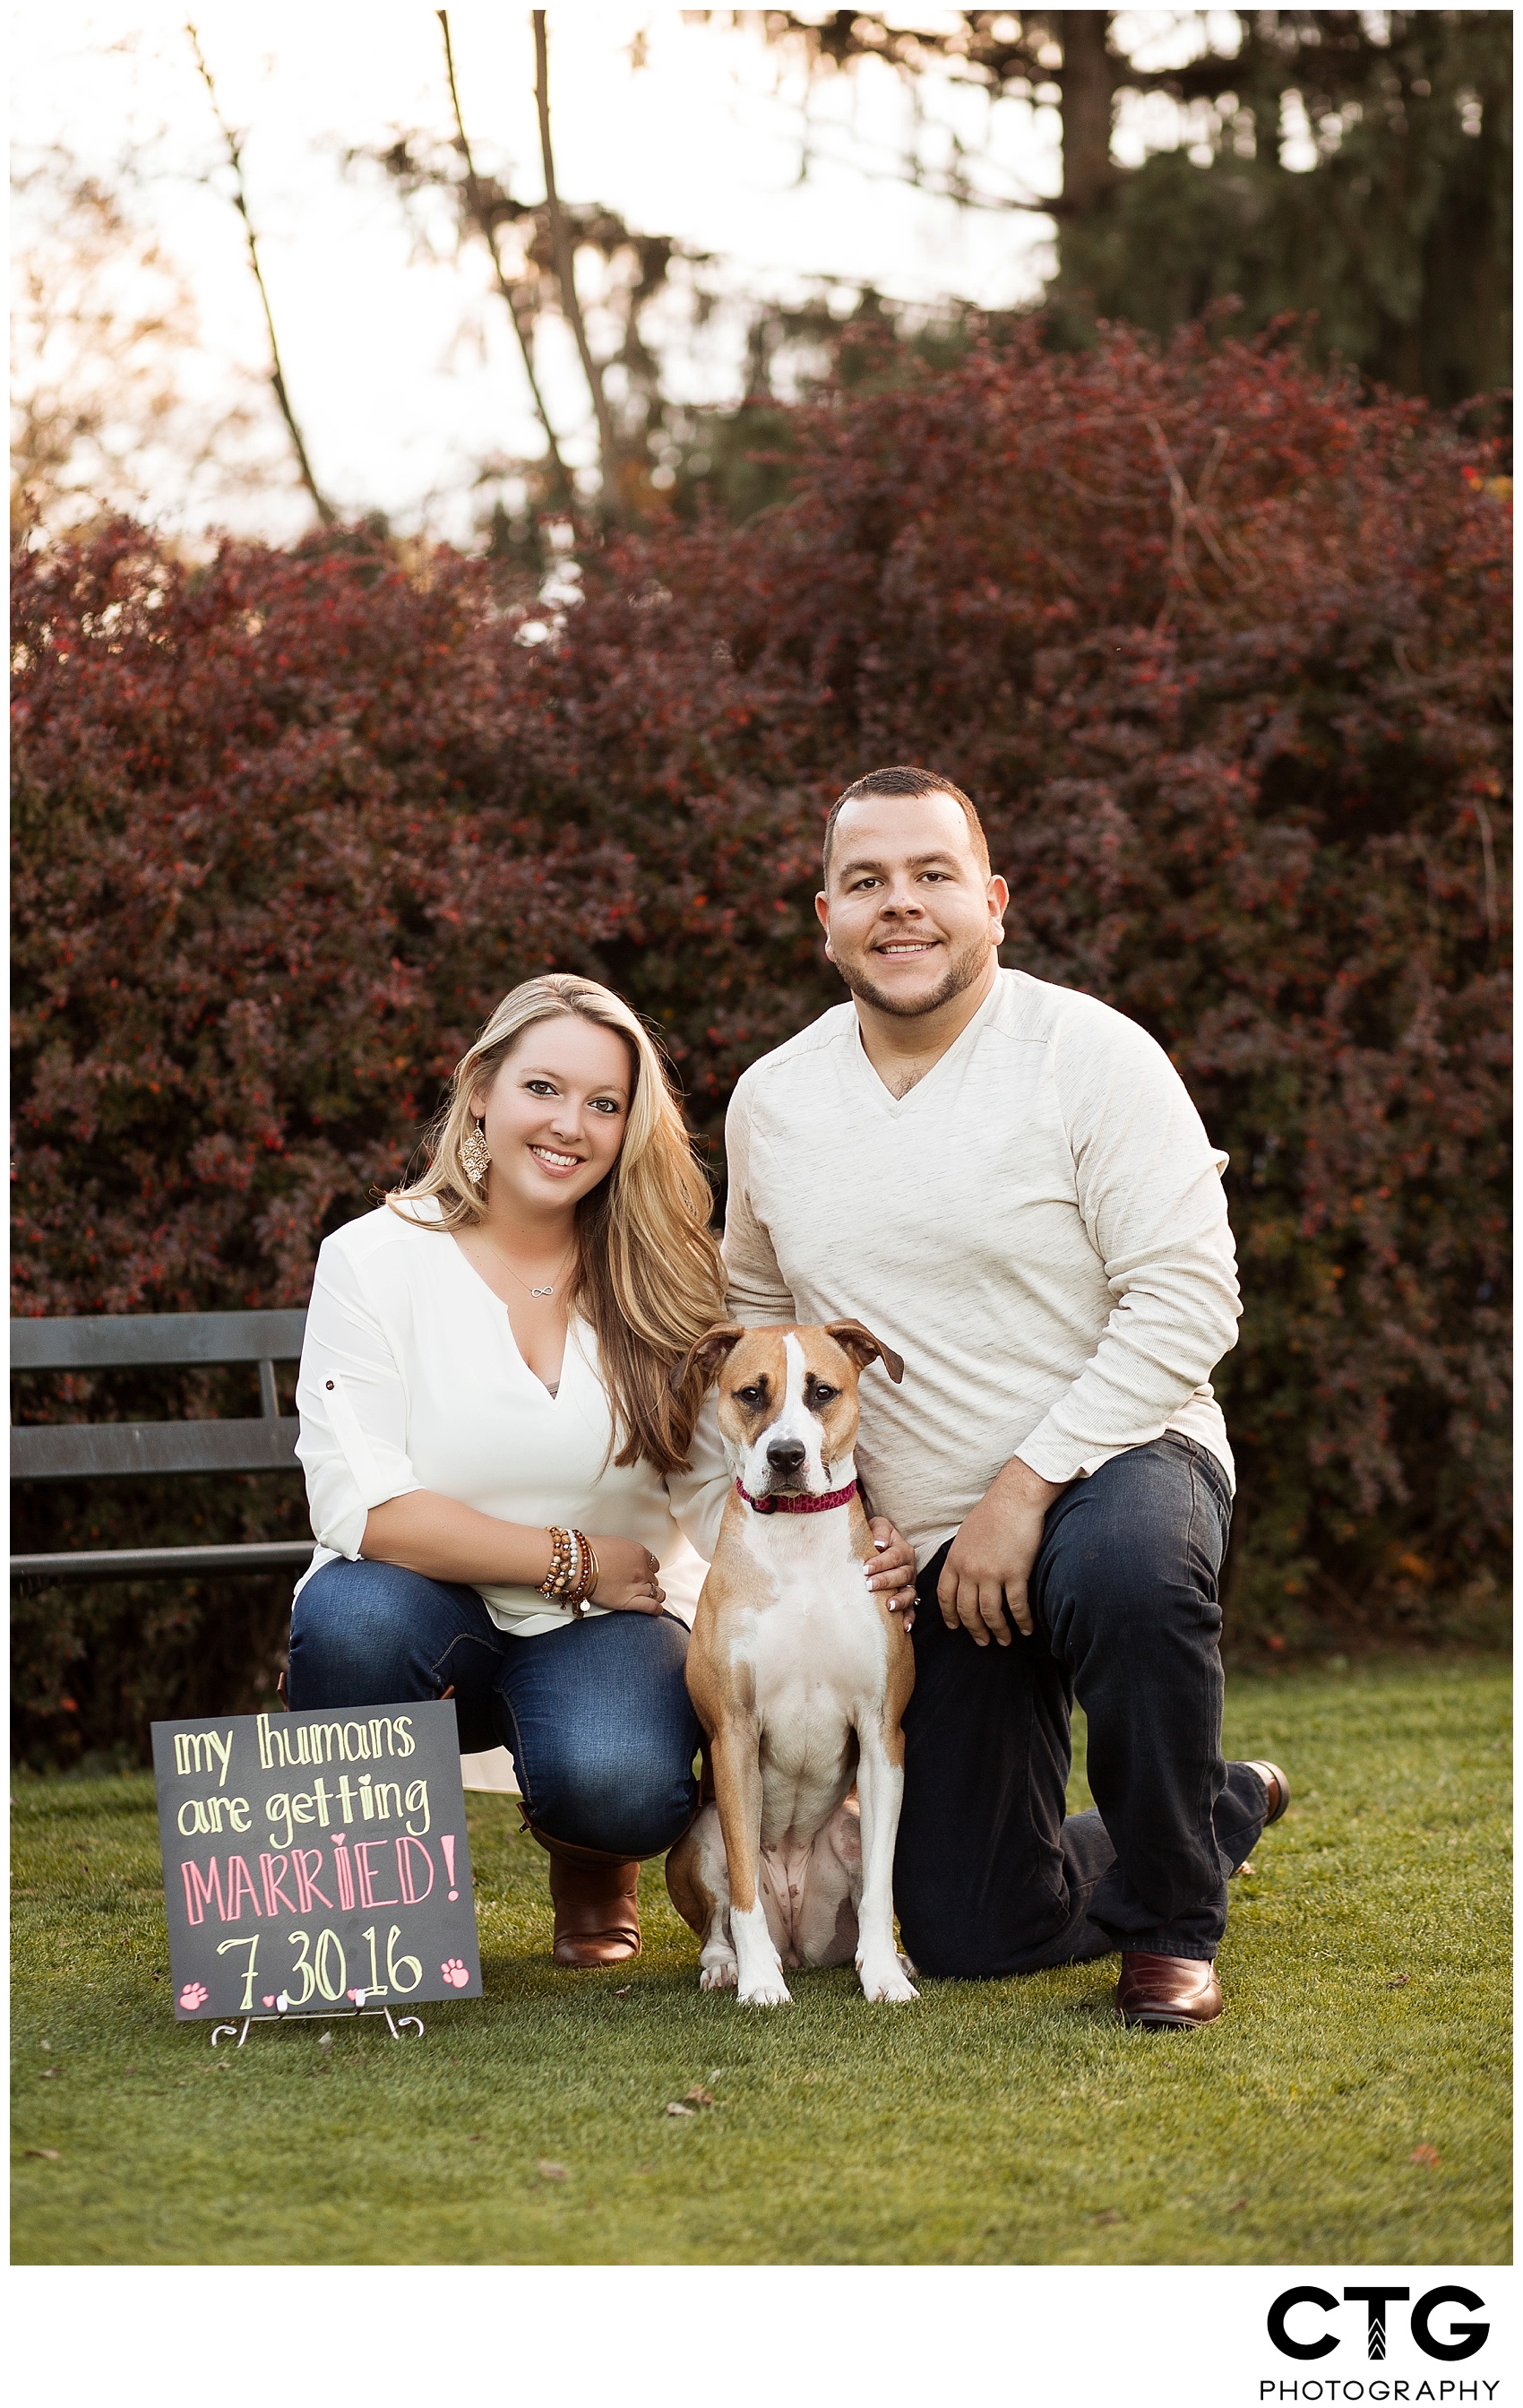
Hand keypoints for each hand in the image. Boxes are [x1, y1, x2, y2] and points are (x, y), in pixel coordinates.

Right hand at [585, 1533, 665, 1614]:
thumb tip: (622, 1558)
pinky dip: (656, 1609)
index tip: (645, 1572)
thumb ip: (624, 1553)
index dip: (648, 1569)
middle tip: (641, 1585)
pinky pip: (651, 1607)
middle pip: (653, 1578)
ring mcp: (637, 1586)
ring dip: (655, 1595)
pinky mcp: (629, 1601)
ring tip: (653, 1597)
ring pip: (656, 1593)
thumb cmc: (589, 1553)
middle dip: (648, 1582)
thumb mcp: (613, 1544)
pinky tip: (656, 1610)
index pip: (653, 1563)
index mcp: (638, 1553)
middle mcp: (641, 1569)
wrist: (580, 1565)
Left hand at [865, 1517, 917, 1627]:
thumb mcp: (878, 1525)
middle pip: (902, 1575)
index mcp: (902, 1550)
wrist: (877, 1545)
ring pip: (909, 1593)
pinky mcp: (907, 1598)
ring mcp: (909, 1584)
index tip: (866, 1568)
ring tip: (889, 1606)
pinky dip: (909, 1618)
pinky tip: (903, 1627)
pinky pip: (912, 1610)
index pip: (894, 1556)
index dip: (880, 1562)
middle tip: (869, 1585)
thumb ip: (879, 1530)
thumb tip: (879, 1544)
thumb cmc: (875, 1536)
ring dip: (900, 1600)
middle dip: (886, 1581)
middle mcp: (908, 1568)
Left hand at [937, 1458, 1068, 1646]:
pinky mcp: (1015, 1574)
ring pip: (990, 1614)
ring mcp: (991, 1574)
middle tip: (982, 1642)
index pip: (945, 1596)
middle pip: (967, 1611)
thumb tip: (962, 1572)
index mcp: (954, 1560)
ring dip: (997, 1631)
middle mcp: (969, 1571)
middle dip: (974, 1630)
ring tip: (1004, 1641)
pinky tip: (1025, 1629)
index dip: (949, 1615)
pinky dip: (1021, 1621)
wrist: (1014, 1499)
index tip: (954, 1627)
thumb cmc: (992, 1513)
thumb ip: (961, 1557)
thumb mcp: (965, 1535)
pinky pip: (1017, 1606)